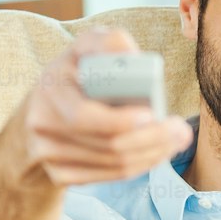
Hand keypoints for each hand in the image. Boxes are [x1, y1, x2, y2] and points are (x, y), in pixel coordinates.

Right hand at [20, 26, 193, 187]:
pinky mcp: (61, 176)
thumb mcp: (84, 50)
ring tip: (177, 140)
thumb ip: (107, 43)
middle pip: (108, 144)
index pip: (83, 116)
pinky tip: (158, 153)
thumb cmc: (74, 76)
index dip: (120, 121)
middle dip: (152, 139)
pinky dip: (141, 165)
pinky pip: (111, 176)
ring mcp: (49, 154)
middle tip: (181, 131)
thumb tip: (131, 54)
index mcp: (50, 89)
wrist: (39, 113)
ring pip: (114, 164)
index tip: (151, 115)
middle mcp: (44, 124)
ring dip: (154, 154)